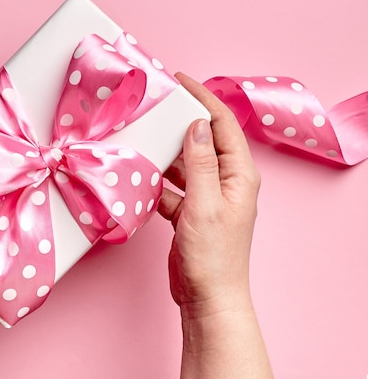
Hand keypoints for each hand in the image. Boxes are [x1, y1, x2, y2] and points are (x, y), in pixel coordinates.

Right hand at [158, 73, 272, 378]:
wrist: (206, 297)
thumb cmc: (213, 256)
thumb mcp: (205, 204)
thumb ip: (200, 163)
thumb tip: (196, 125)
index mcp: (238, 175)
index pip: (221, 125)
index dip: (203, 99)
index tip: (181, 81)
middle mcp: (224, 182)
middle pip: (201, 141)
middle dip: (179, 123)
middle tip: (156, 107)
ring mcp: (206, 197)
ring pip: (184, 164)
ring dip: (165, 153)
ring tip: (143, 138)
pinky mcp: (189, 212)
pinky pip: (172, 187)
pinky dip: (157, 182)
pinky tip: (140, 179)